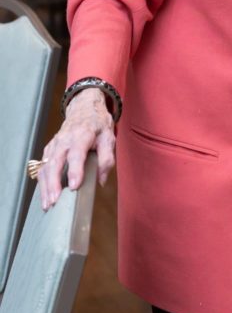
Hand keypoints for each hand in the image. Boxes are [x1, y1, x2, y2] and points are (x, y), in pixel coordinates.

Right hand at [37, 88, 115, 209]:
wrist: (85, 107)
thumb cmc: (98, 124)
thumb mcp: (109, 137)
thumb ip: (107, 158)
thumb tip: (101, 180)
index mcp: (82, 134)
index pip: (77, 154)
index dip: (75, 170)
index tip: (73, 186)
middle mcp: (65, 139)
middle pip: (55, 162)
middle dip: (53, 183)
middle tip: (55, 201)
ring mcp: (55, 144)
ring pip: (46, 166)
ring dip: (45, 186)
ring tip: (47, 204)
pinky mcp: (49, 149)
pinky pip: (43, 166)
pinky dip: (42, 182)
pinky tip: (44, 195)